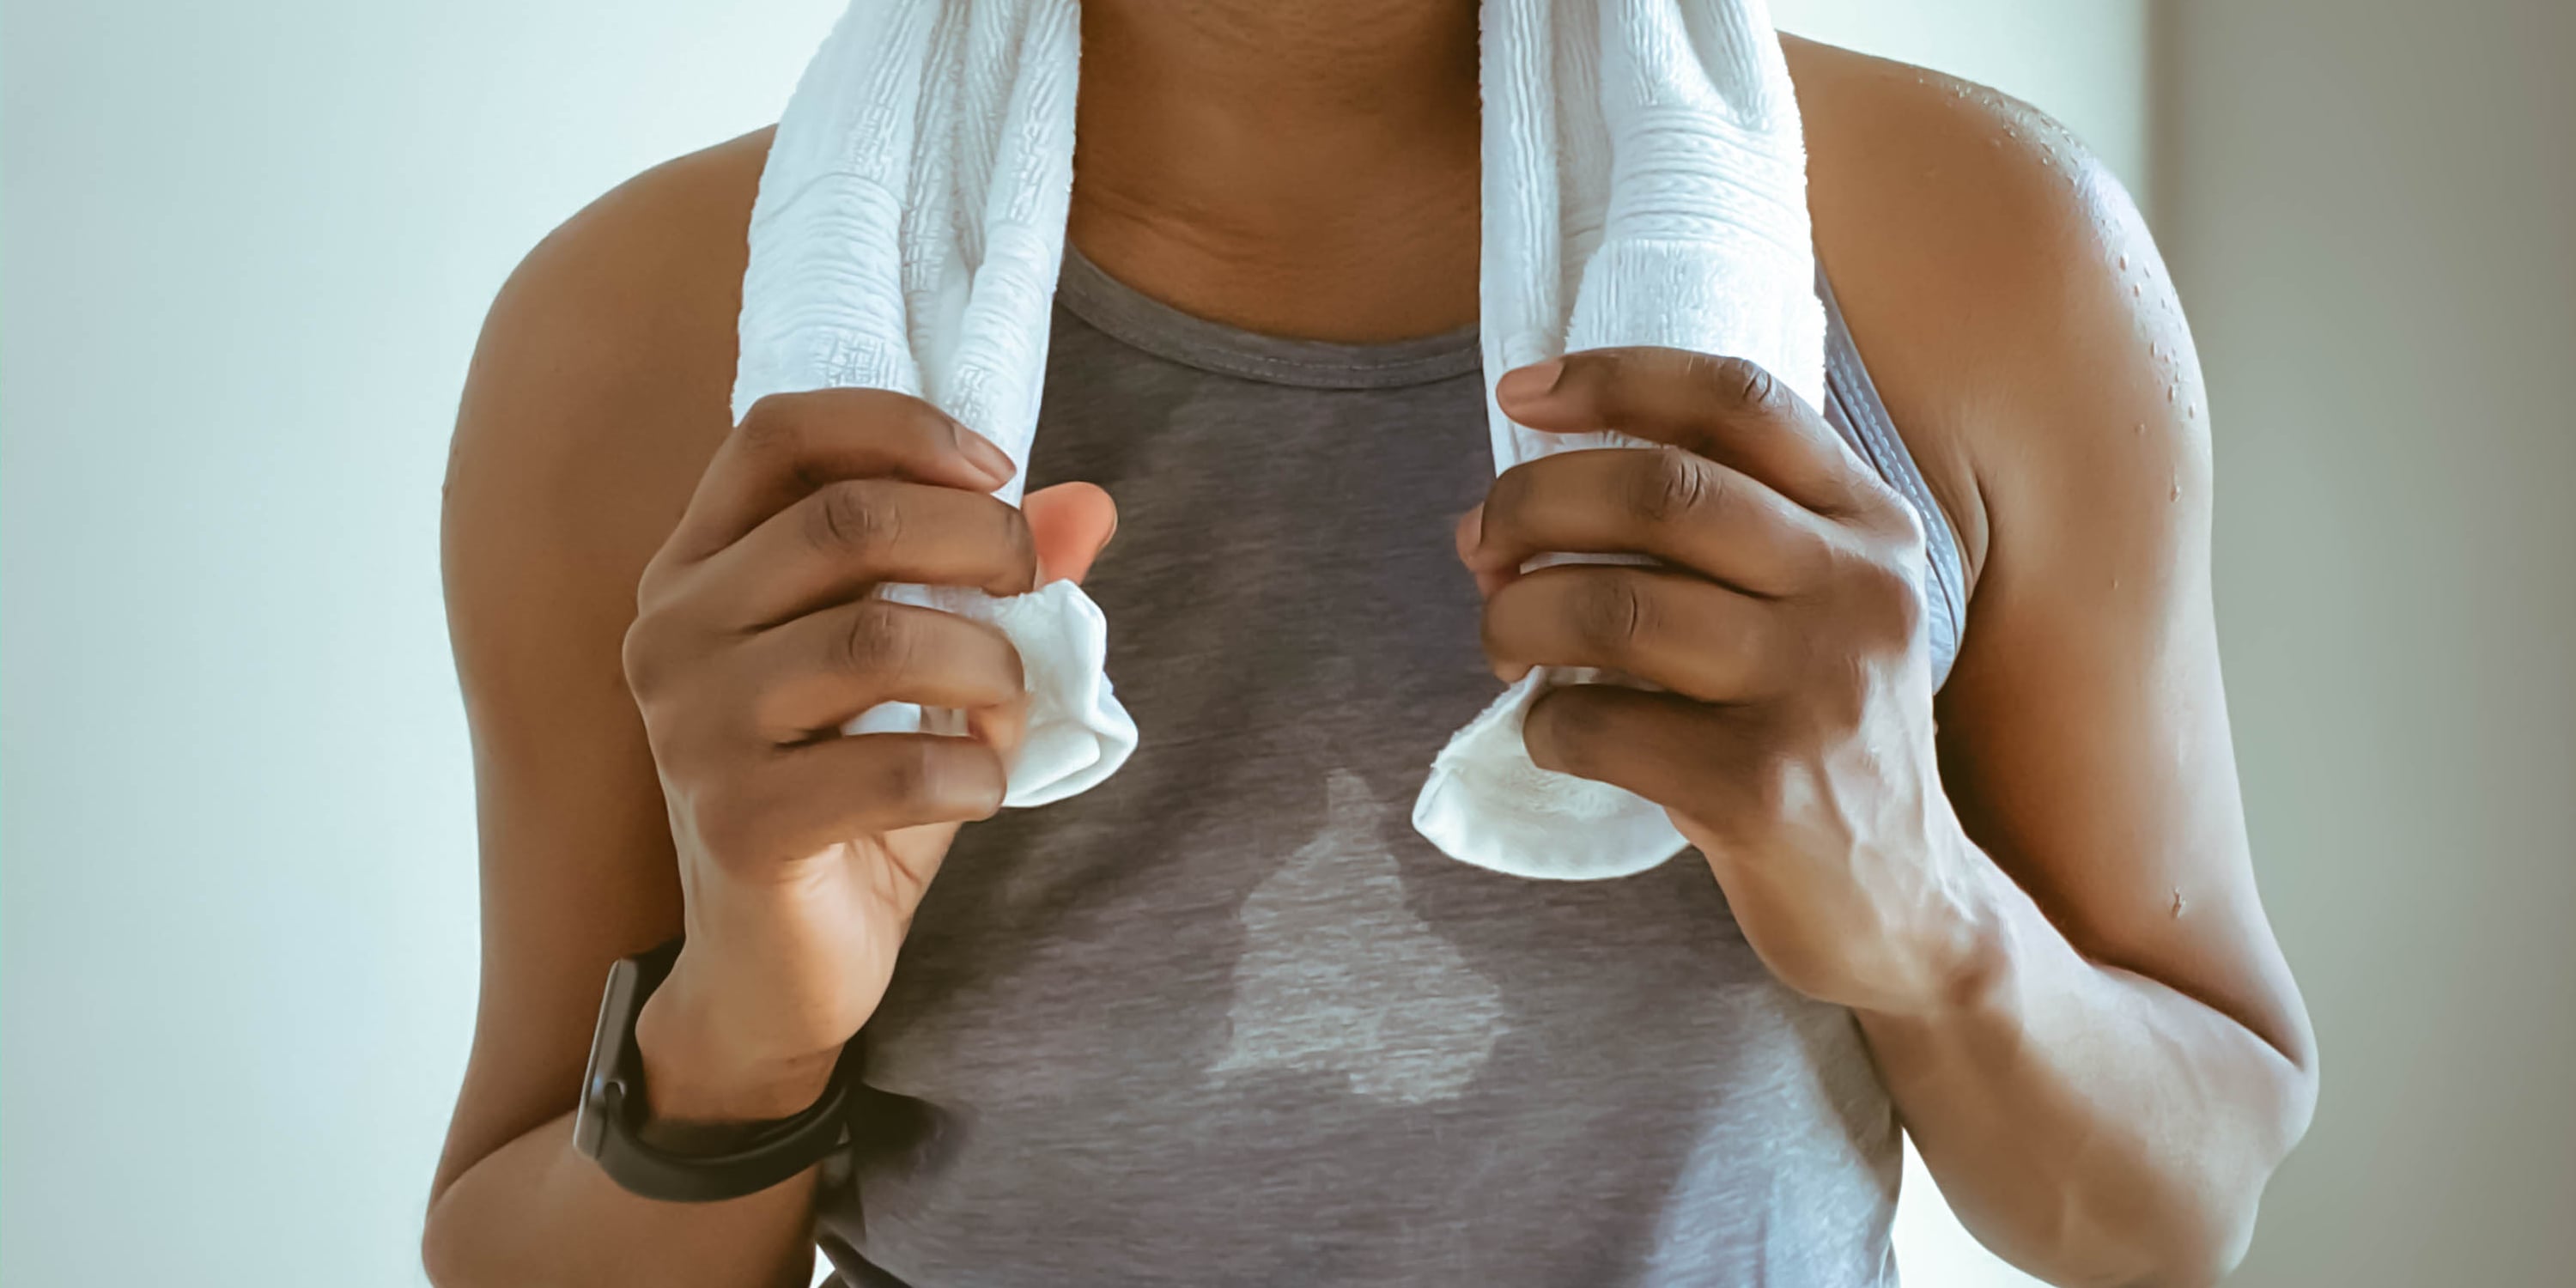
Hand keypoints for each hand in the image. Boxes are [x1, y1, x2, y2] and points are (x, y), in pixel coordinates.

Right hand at [618, 389, 1116, 1120]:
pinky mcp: (740, 824)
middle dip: (979, 539)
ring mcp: (691, 729)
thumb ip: (990, 582)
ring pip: (880, 636)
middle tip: (1033, 585)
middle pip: (846, 520)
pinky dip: (977, 771)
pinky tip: (977, 787)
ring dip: (989, 667)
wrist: (779, 966)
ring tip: (1005, 706)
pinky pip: (902, 766)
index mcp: (697, 567)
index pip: (779, 434)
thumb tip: (1092, 506)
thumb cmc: (850, 793)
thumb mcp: (921, 670)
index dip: (901, 428)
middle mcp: (671, 631)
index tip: (999, 471)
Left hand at [1458, 347, 1984, 1017]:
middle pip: (1660, 490)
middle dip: (1532, 502)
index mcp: (1872, 525)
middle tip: (1479, 542)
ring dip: (1516, 616)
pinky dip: (1544, 723)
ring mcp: (1816, 691)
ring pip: (1614, 607)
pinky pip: (1596, 724)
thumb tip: (1503, 511)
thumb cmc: (1817, 737)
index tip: (1519, 391)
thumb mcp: (1814, 612)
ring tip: (1502, 642)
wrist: (1906, 909)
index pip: (1740, 401)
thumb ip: (1707, 542)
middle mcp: (1858, 592)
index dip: (1615, 379)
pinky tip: (1557, 733)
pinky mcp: (1762, 790)